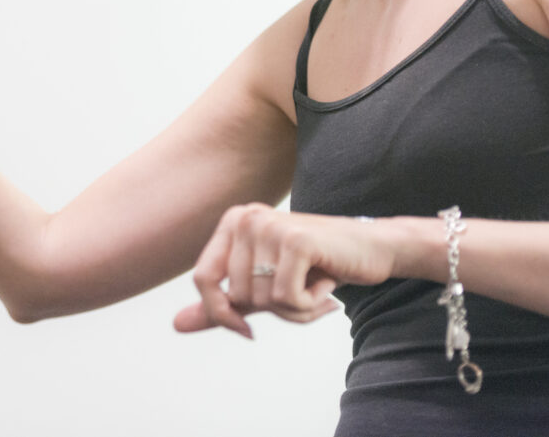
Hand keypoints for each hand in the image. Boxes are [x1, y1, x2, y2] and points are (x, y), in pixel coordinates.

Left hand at [173, 204, 397, 337]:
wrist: (372, 249)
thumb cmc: (316, 267)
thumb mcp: (262, 289)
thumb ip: (221, 306)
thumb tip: (177, 325)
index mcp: (232, 223)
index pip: (203, 279)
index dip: (220, 313)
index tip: (246, 330)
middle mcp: (246, 218)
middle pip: (238, 296)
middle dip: (274, 309)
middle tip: (301, 290)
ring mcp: (271, 226)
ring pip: (264, 301)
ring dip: (295, 308)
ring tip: (314, 284)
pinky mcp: (296, 241)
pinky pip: (287, 299)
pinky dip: (310, 305)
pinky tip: (326, 283)